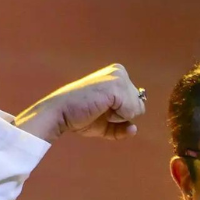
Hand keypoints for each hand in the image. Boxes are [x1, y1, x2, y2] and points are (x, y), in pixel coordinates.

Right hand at [13, 64, 145, 142]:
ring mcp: (118, 77)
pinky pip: (131, 111)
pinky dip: (117, 118)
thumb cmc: (80, 116)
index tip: (101, 108)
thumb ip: (122, 126)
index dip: (121, 113)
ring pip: (137, 109)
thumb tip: (134, 128)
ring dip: (118, 117)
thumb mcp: (105, 122)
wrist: (60, 113)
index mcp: (117, 75)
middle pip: (140, 105)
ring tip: (98, 108)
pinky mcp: (116, 86)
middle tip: (98, 108)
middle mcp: (119, 71)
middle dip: (121, 115)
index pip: (137, 102)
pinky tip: (100, 108)